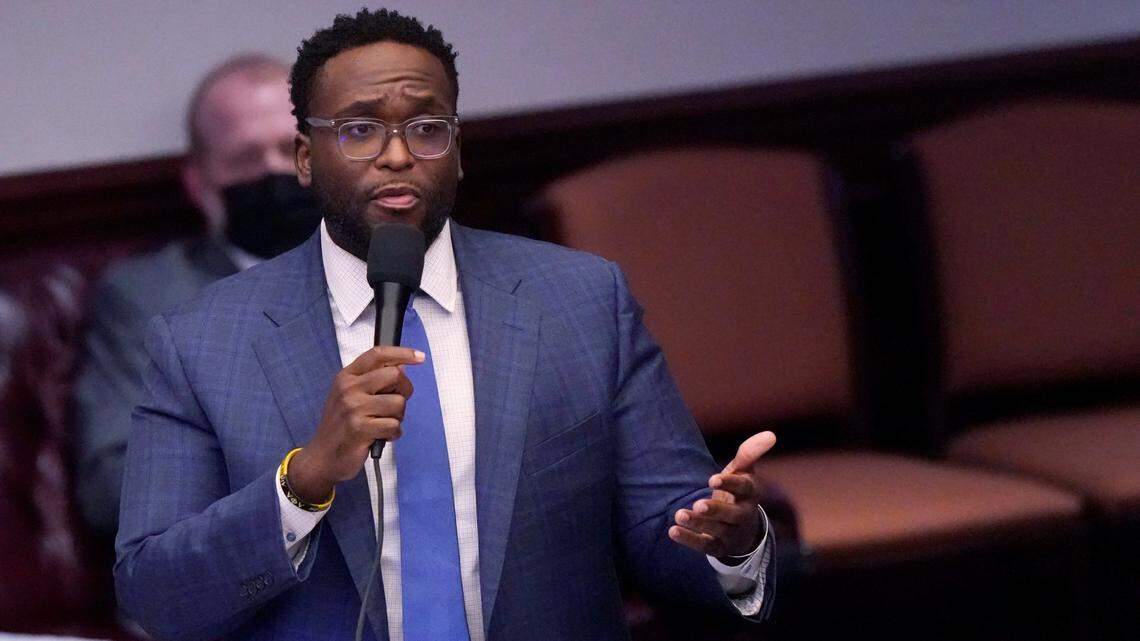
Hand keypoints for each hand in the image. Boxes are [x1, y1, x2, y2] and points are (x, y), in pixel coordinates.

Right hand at [287, 346, 423, 502]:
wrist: (322, 457)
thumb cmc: (340, 426)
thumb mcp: (349, 396)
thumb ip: (372, 380)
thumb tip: (402, 367)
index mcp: (346, 377)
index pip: (377, 354)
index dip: (402, 353)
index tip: (419, 356)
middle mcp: (348, 388)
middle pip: (395, 375)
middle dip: (404, 391)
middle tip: (395, 404)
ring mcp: (353, 408)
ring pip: (398, 403)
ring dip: (398, 417)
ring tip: (382, 423)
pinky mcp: (360, 429)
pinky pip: (394, 426)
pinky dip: (393, 434)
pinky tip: (380, 436)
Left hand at [669, 431, 776, 557]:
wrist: (742, 529)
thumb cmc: (738, 492)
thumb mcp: (743, 472)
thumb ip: (749, 453)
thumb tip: (771, 434)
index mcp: (750, 494)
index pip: (744, 488)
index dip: (730, 484)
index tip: (712, 479)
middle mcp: (743, 515)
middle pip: (732, 514)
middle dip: (715, 510)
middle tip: (698, 505)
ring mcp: (731, 533)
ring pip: (717, 531)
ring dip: (698, 524)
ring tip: (679, 514)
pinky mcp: (718, 547)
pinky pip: (705, 546)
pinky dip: (689, 539)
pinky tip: (672, 530)